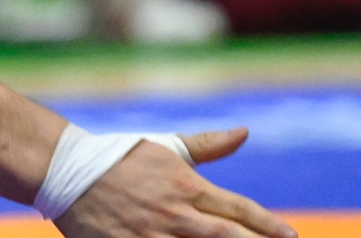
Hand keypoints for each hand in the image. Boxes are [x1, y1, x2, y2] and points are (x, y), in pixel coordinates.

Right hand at [58, 130, 294, 237]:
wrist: (69, 170)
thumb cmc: (123, 157)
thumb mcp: (167, 147)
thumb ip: (208, 144)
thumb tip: (244, 132)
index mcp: (187, 186)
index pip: (237, 208)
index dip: (267, 224)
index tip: (291, 236)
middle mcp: (175, 213)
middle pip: (226, 236)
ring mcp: (152, 235)